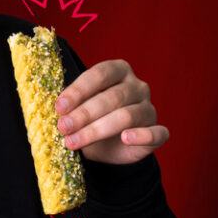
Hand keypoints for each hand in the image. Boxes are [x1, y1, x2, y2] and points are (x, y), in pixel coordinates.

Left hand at [54, 59, 168, 164]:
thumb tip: (60, 109)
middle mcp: (137, 86)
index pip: (100, 74)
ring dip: (96, 130)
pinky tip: (126, 138)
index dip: (78, 90)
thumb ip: (73, 104)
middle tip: (63, 127)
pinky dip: (142, 136)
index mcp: (119, 70)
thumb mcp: (79, 106)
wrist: (107, 147)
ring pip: (126, 116)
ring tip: (73, 141)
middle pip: (111, 97)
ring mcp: (149, 108)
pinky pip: (156, 133)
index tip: (59, 107)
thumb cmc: (91, 118)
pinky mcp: (158, 132)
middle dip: (84, 113)